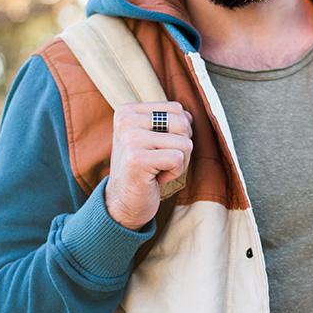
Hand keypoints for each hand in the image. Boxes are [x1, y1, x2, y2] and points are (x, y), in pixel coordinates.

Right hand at [104, 101, 193, 230]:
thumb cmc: (143, 170)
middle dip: (181, 147)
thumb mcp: (151, 138)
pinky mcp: (137, 159)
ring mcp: (130, 138)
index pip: (176, 109)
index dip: (178, 133)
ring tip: (158, 170)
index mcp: (127, 111)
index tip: (157, 149)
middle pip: (183, 123)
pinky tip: (155, 178)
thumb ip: (167, 122)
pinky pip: (178, 159)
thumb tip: (189, 115)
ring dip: (179, 162)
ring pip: (185, 142)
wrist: (122, 203)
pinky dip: (174, 173)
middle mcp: (126, 120)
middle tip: (161, 161)